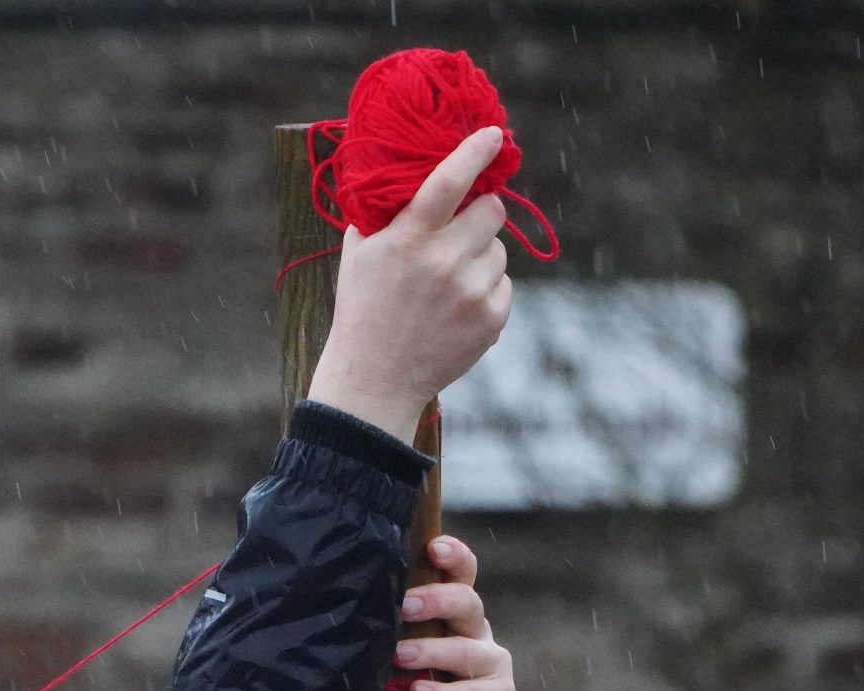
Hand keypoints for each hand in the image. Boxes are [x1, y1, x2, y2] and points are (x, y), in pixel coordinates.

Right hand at [307, 127, 514, 443]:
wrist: (374, 382)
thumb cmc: (363, 310)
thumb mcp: (359, 254)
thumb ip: (384, 211)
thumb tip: (407, 171)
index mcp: (409, 239)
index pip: (451, 179)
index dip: (476, 150)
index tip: (493, 135)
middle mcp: (444, 261)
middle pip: (492, 209)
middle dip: (480, 214)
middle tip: (461, 231)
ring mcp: (471, 292)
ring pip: (498, 248)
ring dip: (480, 257)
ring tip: (448, 285)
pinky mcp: (491, 319)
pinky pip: (504, 284)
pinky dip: (486, 291)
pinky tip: (458, 309)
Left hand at [393, 534, 513, 690]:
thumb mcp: (389, 671)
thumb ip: (382, 641)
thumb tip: (333, 612)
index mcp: (453, 620)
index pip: (460, 576)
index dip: (453, 557)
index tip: (433, 546)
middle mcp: (478, 636)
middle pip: (468, 602)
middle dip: (436, 600)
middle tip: (402, 606)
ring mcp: (493, 669)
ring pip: (471, 648)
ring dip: (434, 650)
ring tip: (400, 658)